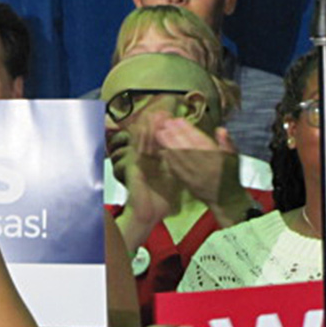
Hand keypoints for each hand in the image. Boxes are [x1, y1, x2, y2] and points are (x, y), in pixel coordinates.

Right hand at [123, 111, 179, 226]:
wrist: (147, 215)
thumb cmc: (159, 202)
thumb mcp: (173, 181)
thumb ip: (180, 169)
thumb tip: (191, 158)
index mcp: (155, 163)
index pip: (160, 142)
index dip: (166, 131)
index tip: (173, 118)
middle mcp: (145, 161)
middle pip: (150, 139)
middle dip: (156, 125)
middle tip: (161, 111)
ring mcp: (138, 164)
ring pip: (142, 142)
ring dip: (148, 128)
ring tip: (155, 115)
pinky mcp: (134, 168)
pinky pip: (138, 151)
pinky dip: (142, 140)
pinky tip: (148, 131)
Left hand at [155, 120, 249, 225]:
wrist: (226, 199)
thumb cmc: (229, 175)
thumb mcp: (233, 157)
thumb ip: (227, 143)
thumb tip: (220, 129)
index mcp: (218, 159)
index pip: (201, 141)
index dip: (188, 130)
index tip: (178, 120)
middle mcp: (207, 167)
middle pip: (188, 148)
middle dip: (175, 135)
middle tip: (165, 124)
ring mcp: (196, 176)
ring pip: (181, 159)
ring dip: (169, 145)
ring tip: (160, 134)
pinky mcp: (188, 184)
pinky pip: (177, 171)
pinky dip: (169, 160)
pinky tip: (162, 151)